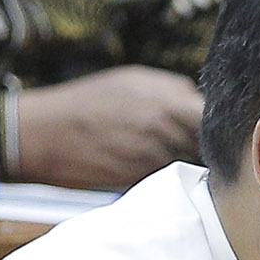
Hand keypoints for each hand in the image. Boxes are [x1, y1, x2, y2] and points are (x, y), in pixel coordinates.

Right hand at [13, 66, 202, 189]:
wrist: (44, 134)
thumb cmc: (86, 104)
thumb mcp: (131, 80)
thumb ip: (171, 91)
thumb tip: (198, 102)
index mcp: (168, 98)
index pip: (212, 114)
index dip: (215, 120)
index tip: (209, 122)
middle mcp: (165, 126)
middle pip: (205, 141)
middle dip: (200, 141)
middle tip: (188, 139)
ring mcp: (154, 154)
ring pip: (186, 161)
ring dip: (182, 159)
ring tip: (156, 149)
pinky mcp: (140, 178)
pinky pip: (164, 176)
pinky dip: (161, 173)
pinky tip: (143, 163)